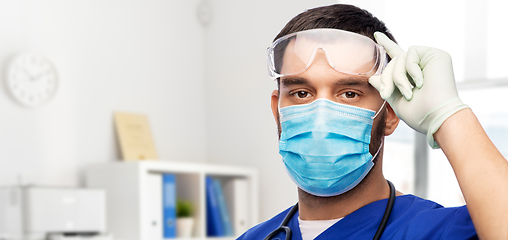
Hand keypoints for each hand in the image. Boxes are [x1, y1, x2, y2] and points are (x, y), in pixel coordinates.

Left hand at [369, 32, 468, 147]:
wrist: (436, 116)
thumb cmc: (419, 114)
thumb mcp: (396, 100)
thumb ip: (385, 87)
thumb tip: (373, 77)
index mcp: (412, 76)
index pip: (398, 57)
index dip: (387, 45)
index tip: (377, 35)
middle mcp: (421, 66)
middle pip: (393, 61)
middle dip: (386, 78)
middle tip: (386, 93)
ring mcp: (429, 60)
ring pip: (399, 57)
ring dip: (397, 76)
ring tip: (407, 92)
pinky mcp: (436, 54)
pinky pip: (411, 52)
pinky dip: (410, 68)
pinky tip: (420, 83)